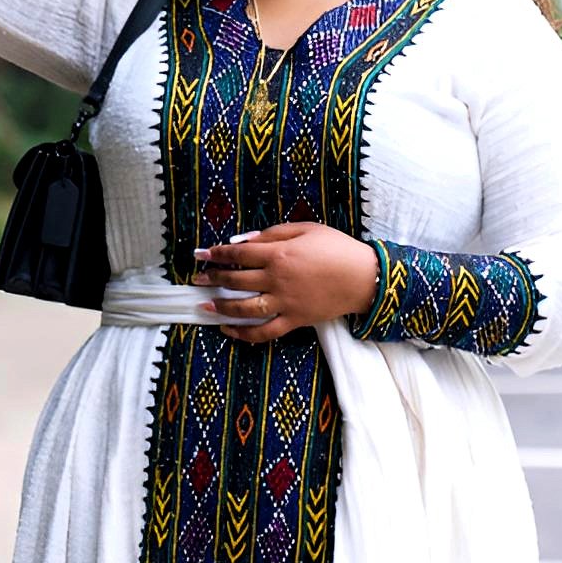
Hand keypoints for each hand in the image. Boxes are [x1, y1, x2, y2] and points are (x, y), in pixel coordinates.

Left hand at [194, 223, 380, 341]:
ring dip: (220, 307)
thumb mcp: (307, 229)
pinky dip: (243, 334)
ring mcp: (284, 302)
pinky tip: (228, 329)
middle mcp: (276, 279)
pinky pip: (264, 332)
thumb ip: (274, 233)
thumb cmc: (337, 248)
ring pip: (244, 308)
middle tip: (198, 278)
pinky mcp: (294, 320)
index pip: (238, 254)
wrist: (363, 278)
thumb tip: (246, 241)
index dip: (216, 254)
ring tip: (204, 304)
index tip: (200, 255)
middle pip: (236, 280)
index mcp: (279, 253)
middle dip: (213, 278)